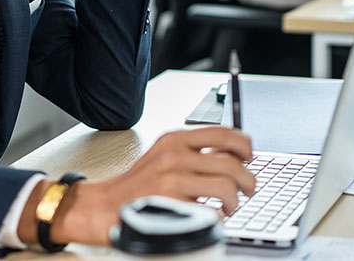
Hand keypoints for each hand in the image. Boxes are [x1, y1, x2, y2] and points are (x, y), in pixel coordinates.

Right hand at [47, 127, 254, 245]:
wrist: (103, 206)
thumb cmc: (137, 185)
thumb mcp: (163, 155)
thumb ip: (193, 152)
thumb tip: (232, 155)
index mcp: (175, 139)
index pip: (224, 134)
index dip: (245, 146)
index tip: (250, 157)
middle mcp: (174, 155)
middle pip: (232, 163)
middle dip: (249, 180)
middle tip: (248, 189)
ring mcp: (172, 180)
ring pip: (226, 187)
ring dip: (235, 201)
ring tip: (229, 207)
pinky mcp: (171, 204)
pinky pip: (212, 212)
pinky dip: (219, 219)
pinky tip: (213, 218)